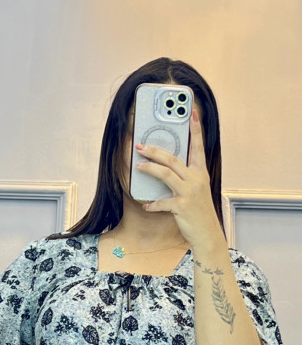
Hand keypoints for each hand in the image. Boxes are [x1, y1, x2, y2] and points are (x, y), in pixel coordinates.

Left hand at [134, 108, 222, 248]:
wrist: (207, 232)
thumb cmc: (198, 210)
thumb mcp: (196, 189)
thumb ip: (184, 177)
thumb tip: (165, 167)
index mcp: (200, 172)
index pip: (198, 146)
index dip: (195, 128)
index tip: (191, 112)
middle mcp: (196, 179)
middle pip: (173, 159)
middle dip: (155, 151)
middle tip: (140, 146)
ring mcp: (189, 192)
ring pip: (165, 174)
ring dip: (149, 169)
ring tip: (138, 167)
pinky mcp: (181, 206)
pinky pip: (162, 202)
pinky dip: (152, 204)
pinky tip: (145, 205)